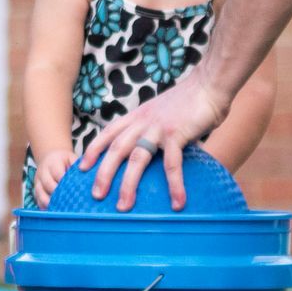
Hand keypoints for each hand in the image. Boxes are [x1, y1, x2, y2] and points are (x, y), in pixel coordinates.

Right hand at [30, 144, 72, 207]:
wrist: (49, 158)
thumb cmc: (63, 161)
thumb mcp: (71, 158)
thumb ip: (76, 165)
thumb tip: (85, 174)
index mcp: (53, 163)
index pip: (58, 174)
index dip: (66, 183)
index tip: (76, 192)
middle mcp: (43, 173)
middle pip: (48, 185)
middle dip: (59, 195)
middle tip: (71, 204)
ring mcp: (37, 183)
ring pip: (41, 195)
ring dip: (51, 203)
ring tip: (63, 210)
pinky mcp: (35, 191)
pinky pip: (38, 201)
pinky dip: (46, 208)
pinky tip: (55, 213)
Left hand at [81, 66, 225, 210]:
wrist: (208, 84)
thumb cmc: (189, 102)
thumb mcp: (162, 114)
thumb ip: (154, 131)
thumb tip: (155, 153)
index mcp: (137, 116)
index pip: (108, 134)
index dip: (93, 151)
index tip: (82, 169)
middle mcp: (142, 122)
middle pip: (116, 149)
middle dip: (103, 174)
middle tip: (96, 195)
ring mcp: (158, 128)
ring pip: (136, 158)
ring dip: (128, 184)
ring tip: (124, 206)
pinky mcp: (176, 134)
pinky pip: (172, 164)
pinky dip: (174, 185)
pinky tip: (177, 203)